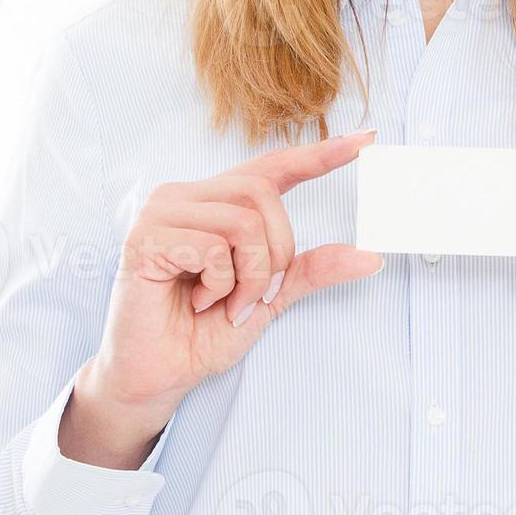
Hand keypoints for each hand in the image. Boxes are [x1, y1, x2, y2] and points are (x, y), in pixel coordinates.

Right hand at [64, 129, 383, 466]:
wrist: (159, 375)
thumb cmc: (203, 332)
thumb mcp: (271, 297)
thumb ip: (311, 270)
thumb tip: (370, 256)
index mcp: (216, 203)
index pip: (273, 167)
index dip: (319, 154)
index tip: (367, 139)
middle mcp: (187, 196)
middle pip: (262, 197)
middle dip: (274, 256)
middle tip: (252, 295)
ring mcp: (162, 211)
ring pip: (243, 223)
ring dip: (249, 276)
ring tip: (223, 302)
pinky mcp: (145, 236)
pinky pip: (213, 247)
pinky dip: (221, 285)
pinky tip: (197, 300)